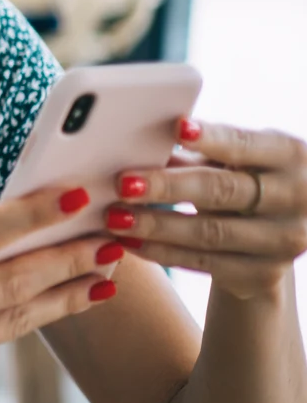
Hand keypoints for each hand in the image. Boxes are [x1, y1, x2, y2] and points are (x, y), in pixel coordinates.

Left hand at [109, 117, 306, 300]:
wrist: (275, 233)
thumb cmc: (240, 177)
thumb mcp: (229, 159)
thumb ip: (193, 148)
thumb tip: (132, 139)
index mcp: (291, 156)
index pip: (247, 145)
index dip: (213, 138)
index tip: (176, 127)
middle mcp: (298, 199)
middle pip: (223, 191)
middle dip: (168, 187)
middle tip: (121, 183)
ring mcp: (283, 241)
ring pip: (210, 232)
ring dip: (156, 225)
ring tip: (114, 217)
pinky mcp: (263, 274)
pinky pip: (204, 262)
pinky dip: (162, 252)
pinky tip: (129, 242)